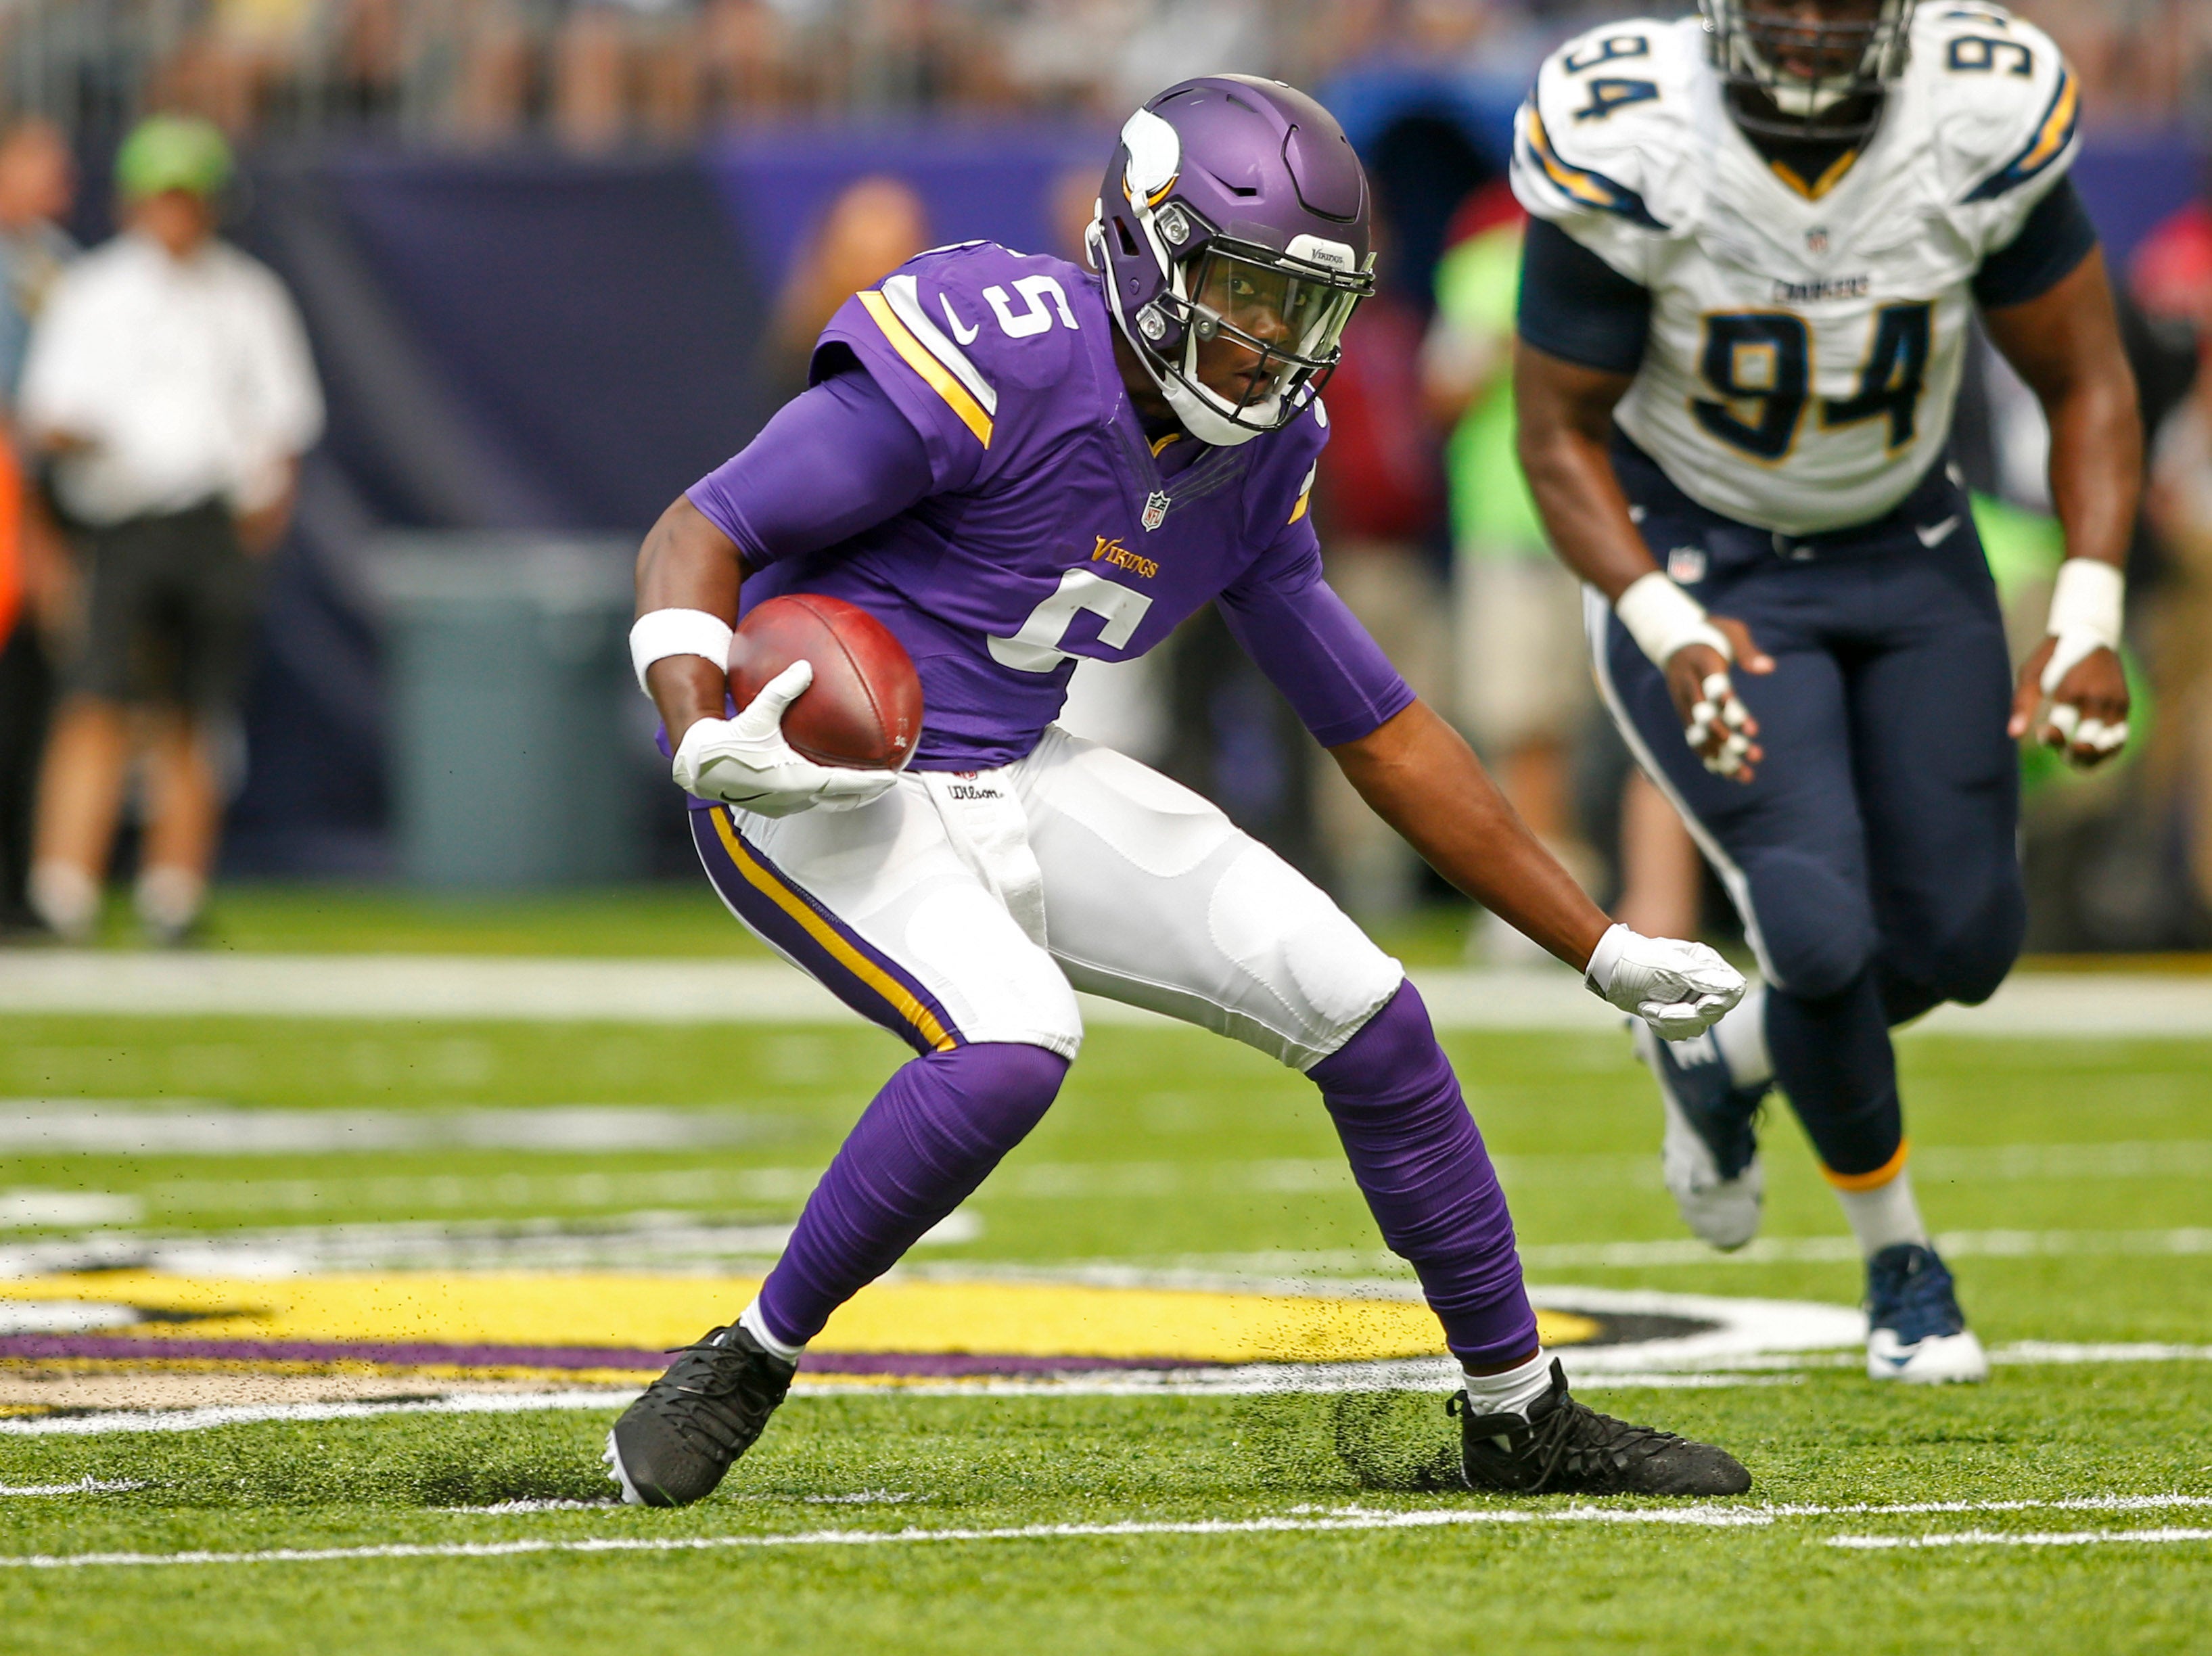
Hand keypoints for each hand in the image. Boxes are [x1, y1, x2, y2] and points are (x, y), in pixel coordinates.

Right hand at [671, 660, 897, 816]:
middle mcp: (793, 798)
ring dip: (846, 797)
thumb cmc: (728, 739)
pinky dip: (825, 795)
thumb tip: (806, 666)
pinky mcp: (772, 807)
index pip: (843, 784)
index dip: (870, 783)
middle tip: (887, 783)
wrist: (699, 766)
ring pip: (824, 804)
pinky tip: (826, 782)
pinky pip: (807, 802)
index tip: (892, 778)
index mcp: (796, 779)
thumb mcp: (757, 713)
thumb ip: (783, 690)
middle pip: (841, 801)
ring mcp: (783, 806)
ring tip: (864, 787)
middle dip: (866, 794)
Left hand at [1585, 922, 1745, 1038]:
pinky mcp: (1678, 1014)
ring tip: (1646, 1007)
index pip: (1732, 990)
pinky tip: (1648, 1012)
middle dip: (1681, 1015)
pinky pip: (1680, 1033)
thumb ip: (1704, 979)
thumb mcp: (1671, 968)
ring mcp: (1692, 1000)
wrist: (1611, 970)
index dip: (1720, 1003)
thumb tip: (1737, 987)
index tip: (1700, 1007)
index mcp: (1708, 966)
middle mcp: (1705, 983)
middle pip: (1713, 1014)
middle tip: (1651, 1008)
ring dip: (1667, 1022)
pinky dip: (1662, 1027)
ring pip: (1696, 1027)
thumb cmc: (1639, 961)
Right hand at [1665, 617, 1772, 781]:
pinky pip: (1692, 738)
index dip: (1732, 710)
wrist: (1673, 637)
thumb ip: (1748, 651)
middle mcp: (1687, 685)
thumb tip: (1768, 668)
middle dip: (1729, 740)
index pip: (1713, 689)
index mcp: (1700, 663)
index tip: (1752, 729)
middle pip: (1705, 719)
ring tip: (1745, 775)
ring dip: (1721, 757)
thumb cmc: (1712, 632)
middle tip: (1756, 755)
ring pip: (1698, 734)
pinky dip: (1708, 756)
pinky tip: (1727, 773)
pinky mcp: (1682, 712)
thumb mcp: (1731, 631)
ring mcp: (1682, 701)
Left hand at [2010, 635, 2128, 768]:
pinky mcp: (2125, 704)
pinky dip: (2108, 751)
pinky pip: (2121, 736)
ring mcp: (2115, 702)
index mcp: (2073, 690)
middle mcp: (2098, 698)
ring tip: (2076, 759)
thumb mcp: (2031, 674)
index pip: (2062, 729)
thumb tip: (2013, 735)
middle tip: (2064, 754)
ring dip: (2093, 759)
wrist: (2089, 633)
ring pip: (2110, 746)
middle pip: (2090, 744)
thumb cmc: (2052, 657)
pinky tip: (2091, 755)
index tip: (2044, 731)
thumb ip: (2022, 704)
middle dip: (2074, 756)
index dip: (2051, 739)